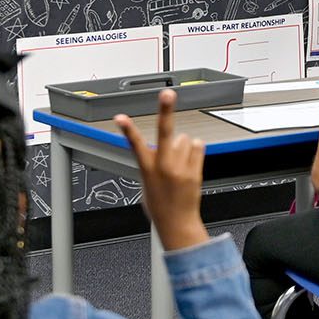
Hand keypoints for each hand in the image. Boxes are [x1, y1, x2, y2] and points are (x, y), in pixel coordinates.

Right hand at [116, 90, 208, 252]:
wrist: (178, 224)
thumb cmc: (160, 206)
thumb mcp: (146, 184)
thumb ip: (152, 163)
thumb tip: (162, 148)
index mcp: (147, 169)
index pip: (135, 145)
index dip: (128, 130)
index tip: (121, 117)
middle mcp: (164, 166)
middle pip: (165, 132)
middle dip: (165, 110)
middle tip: (167, 94)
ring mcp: (181, 168)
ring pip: (185, 139)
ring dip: (182, 145)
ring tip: (180, 162)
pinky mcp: (195, 171)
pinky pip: (197, 146)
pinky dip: (194, 150)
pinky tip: (189, 163)